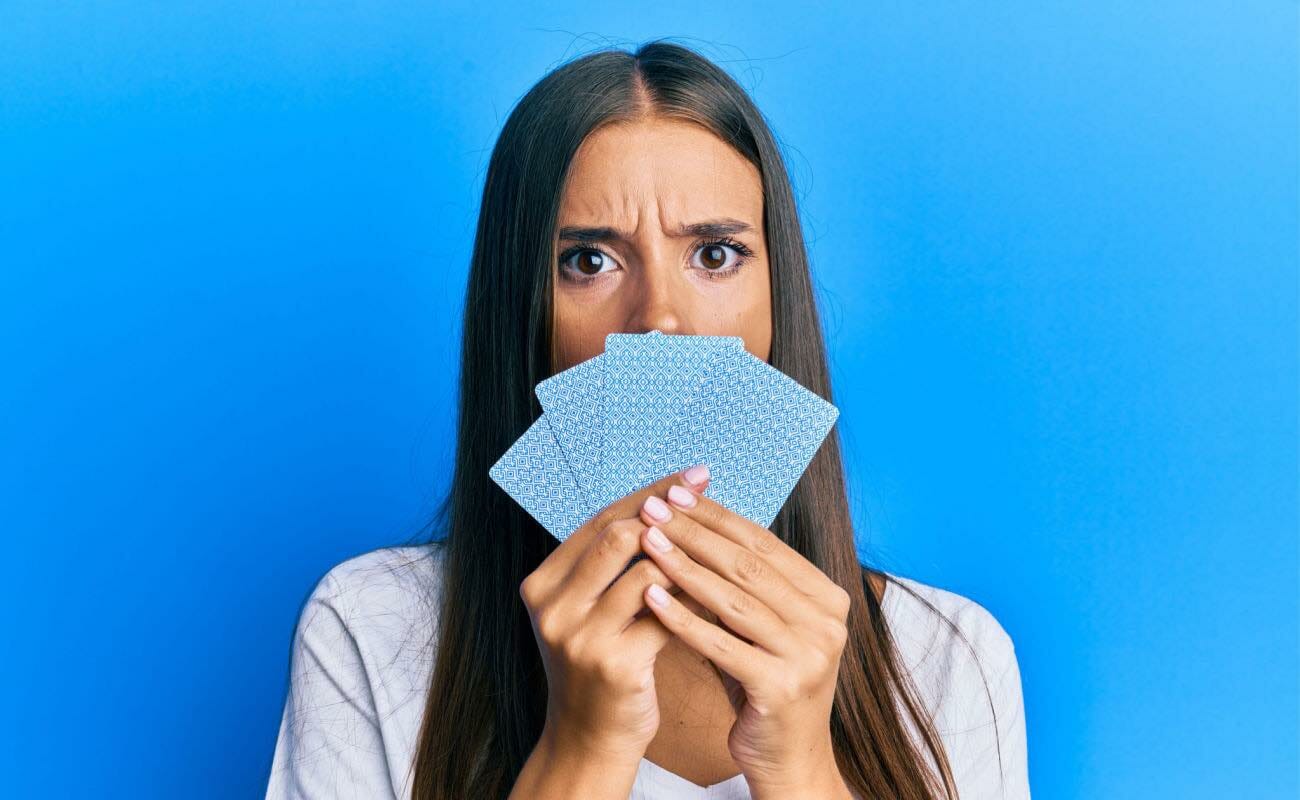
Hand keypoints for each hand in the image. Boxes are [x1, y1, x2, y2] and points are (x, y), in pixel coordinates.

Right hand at [517, 465, 710, 763]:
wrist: (588, 740)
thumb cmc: (600, 665)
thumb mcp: (589, 610)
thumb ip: (612, 563)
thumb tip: (668, 499)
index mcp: (542, 584)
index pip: (600, 519)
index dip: (650, 492)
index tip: (693, 475)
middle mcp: (553, 606)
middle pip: (618, 535)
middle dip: (670, 511)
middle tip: (708, 494)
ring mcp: (579, 637)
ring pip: (645, 570)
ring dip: (686, 556)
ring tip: (718, 544)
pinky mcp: (614, 664)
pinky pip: (667, 616)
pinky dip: (694, 599)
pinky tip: (719, 591)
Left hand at [634, 468, 852, 796]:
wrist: (787, 760)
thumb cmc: (764, 685)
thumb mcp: (761, 627)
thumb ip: (742, 583)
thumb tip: (688, 521)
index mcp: (825, 597)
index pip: (762, 543)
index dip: (715, 516)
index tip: (673, 494)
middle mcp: (826, 623)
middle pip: (748, 565)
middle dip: (695, 532)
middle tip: (652, 508)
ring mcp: (809, 656)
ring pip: (734, 600)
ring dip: (684, 566)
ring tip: (646, 542)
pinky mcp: (782, 687)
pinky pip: (722, 644)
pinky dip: (683, 619)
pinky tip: (651, 597)